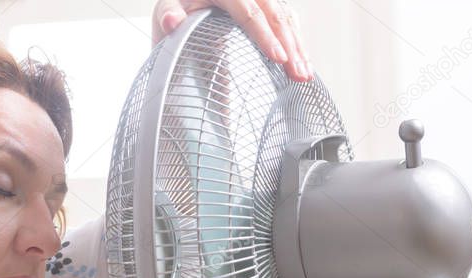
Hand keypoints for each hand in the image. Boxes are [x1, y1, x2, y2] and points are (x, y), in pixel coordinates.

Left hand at [151, 0, 312, 81]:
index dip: (265, 35)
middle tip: (298, 74)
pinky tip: (305, 63)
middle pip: (274, 16)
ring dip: (298, 47)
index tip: (278, 57)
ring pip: (285, 18)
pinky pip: (287, 20)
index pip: (249, 12)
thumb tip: (171, 21)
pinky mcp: (266, 6)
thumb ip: (167, 14)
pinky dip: (297, 43)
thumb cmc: (178, 5)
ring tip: (305, 76)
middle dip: (290, 46)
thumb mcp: (167, 7)